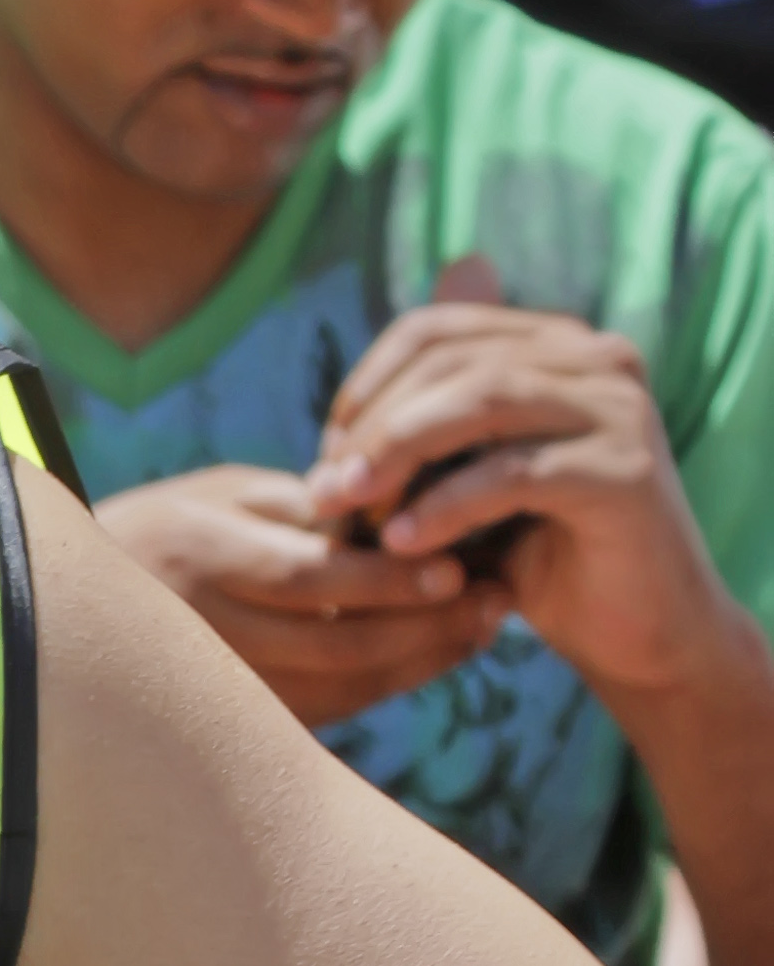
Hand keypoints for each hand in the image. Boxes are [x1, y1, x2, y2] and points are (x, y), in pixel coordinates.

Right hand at [93, 461, 513, 732]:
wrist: (68, 605)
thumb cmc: (162, 529)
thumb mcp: (216, 493)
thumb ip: (298, 506)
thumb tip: (392, 516)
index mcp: (196, 550)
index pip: (309, 577)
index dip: (388, 581)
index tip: (459, 569)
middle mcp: (199, 625)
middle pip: (335, 643)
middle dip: (424, 627)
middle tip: (494, 602)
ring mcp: (212, 683)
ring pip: (337, 688)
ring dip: (419, 662)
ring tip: (480, 627)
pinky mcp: (231, 718)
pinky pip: (326, 712)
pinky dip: (387, 686)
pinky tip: (433, 656)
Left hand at [309, 257, 740, 714]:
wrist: (640, 635)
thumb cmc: (541, 555)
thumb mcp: (471, 476)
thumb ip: (426, 422)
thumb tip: (343, 402)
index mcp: (557, 345)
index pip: (436, 330)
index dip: (367, 386)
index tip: (326, 454)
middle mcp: (597, 358)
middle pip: (451, 360)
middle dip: (373, 425)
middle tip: (324, 490)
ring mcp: (619, 408)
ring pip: (480, 400)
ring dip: (398, 454)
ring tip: (348, 510)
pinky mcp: (626, 472)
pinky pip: (513, 472)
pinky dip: (446, 506)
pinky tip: (403, 545)